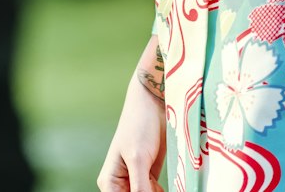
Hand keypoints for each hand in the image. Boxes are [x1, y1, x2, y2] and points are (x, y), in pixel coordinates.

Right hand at [96, 73, 166, 191]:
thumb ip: (140, 189)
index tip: (151, 191)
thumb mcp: (138, 159)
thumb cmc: (140, 125)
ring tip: (161, 183)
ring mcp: (136, 181)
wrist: (154, 102)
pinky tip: (175, 186)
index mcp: (110, 182)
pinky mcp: (150, 176)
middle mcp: (121, 184)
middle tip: (158, 187)